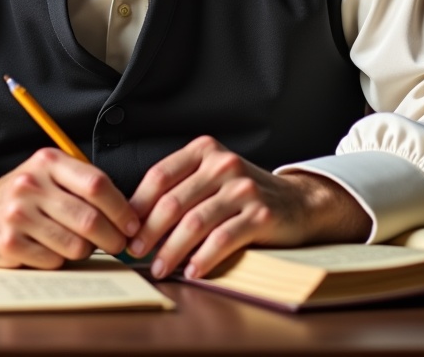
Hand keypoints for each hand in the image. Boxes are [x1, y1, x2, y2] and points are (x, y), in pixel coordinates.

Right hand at [0, 148, 138, 268]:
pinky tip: (52, 249)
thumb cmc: (27, 195)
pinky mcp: (8, 243)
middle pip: (89, 219)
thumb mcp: (51, 175)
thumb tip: (130, 216)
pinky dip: (60, 260)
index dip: (122, 209)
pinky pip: (53, 261)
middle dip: (112, 238)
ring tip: (81, 245)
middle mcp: (30, 184)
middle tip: (118, 245)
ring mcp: (17, 214)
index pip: (97, 185)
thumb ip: (85, 186)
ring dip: (86, 251)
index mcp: (48, 161)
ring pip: (75, 245)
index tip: (132, 225)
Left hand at [126, 136, 371, 279]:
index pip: (159, 176)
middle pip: (173, 202)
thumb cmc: (244, 195)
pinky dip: (203, 259)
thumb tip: (135, 221)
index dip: (137, 206)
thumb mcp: (212, 179)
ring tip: (160, 268)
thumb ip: (181, 189)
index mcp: (205, 150)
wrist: (299, 202)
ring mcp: (244, 188)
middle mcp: (223, 164)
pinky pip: (223, 239)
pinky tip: (192, 271)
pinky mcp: (261, 213)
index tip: (124, 230)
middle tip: (135, 253)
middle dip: (149, 232)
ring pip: (194, 223)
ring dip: (171, 250)